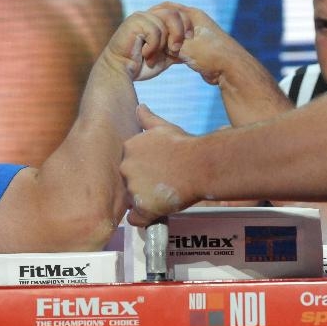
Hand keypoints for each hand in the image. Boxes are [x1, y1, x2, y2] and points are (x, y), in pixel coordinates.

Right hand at [104, 9, 187, 80]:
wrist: (121, 72)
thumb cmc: (141, 65)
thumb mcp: (166, 56)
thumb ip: (177, 48)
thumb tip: (195, 46)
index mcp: (157, 20)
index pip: (179, 13)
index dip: (187, 24)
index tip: (190, 40)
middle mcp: (149, 15)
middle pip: (174, 13)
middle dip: (179, 32)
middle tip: (175, 49)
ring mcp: (141, 17)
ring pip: (164, 23)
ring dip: (163, 44)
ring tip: (153, 56)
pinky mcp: (133, 22)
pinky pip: (154, 31)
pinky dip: (153, 46)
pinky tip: (145, 54)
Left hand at [121, 104, 195, 225]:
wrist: (201, 164)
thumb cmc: (184, 145)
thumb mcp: (163, 126)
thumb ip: (147, 118)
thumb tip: (139, 106)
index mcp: (128, 148)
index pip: (128, 163)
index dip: (143, 168)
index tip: (157, 169)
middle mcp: (125, 168)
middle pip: (128, 181)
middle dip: (142, 183)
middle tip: (162, 182)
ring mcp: (133, 188)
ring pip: (133, 200)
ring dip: (145, 199)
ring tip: (165, 194)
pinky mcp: (142, 206)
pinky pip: (135, 219)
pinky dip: (143, 218)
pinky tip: (156, 212)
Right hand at [146, 2, 238, 84]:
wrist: (231, 70)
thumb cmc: (212, 55)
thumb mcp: (187, 47)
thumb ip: (169, 43)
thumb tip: (155, 43)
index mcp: (193, 15)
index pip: (167, 7)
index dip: (154, 15)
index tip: (145, 25)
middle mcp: (194, 22)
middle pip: (168, 20)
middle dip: (159, 29)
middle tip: (149, 38)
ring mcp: (195, 35)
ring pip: (171, 34)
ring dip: (164, 41)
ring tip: (156, 49)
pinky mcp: (196, 48)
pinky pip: (177, 45)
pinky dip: (169, 49)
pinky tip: (161, 58)